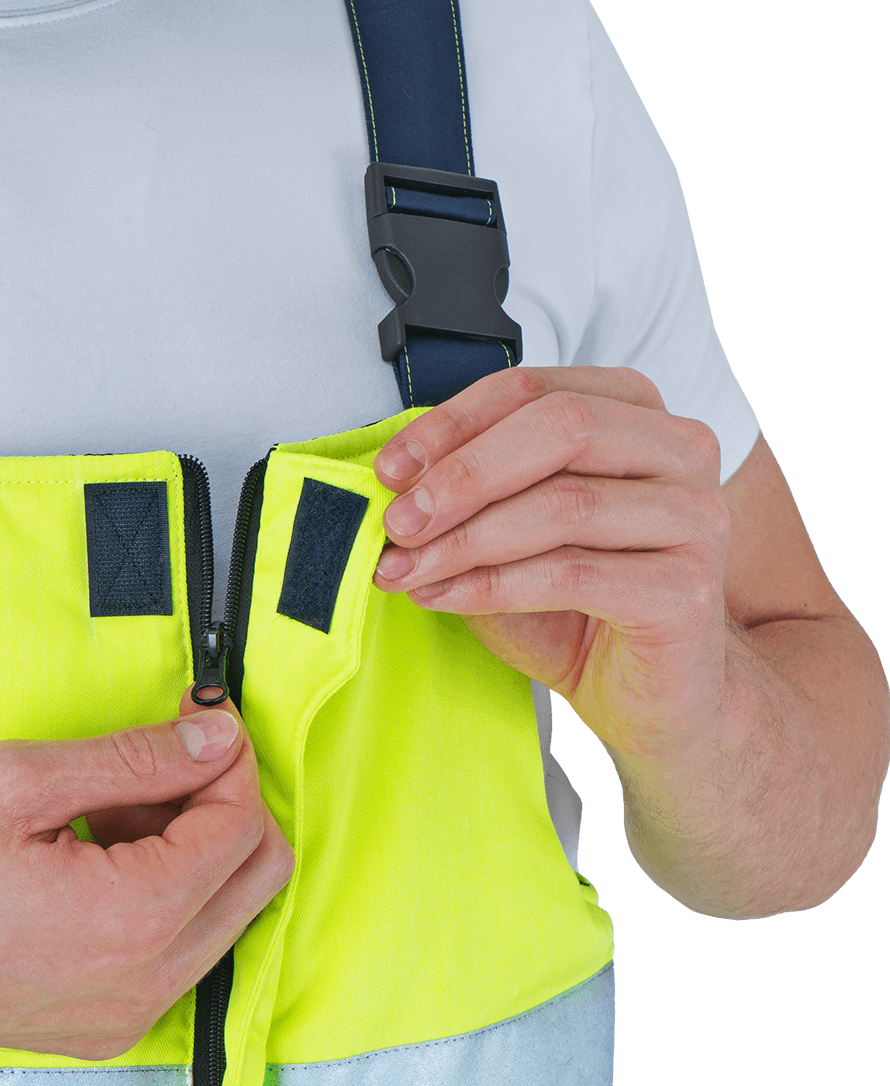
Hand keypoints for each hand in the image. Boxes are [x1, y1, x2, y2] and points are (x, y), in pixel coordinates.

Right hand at [0, 688, 293, 1061]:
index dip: (227, 759)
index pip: (242, 825)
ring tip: (102, 815)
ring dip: (189, 852)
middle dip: (222, 804)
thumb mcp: (16, 781)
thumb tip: (216, 737)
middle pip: (258, 875)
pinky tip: (90, 866)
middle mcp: (154, 978)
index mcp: (138, 915)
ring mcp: (136, 1013)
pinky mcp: (113, 1028)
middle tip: (155, 763)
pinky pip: (180, 954)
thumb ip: (134, 757)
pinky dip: (161, 899)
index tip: (192, 718)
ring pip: (224, 914)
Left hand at [371, 367, 730, 762]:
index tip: (391, 470)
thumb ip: (469, 497)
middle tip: (398, 522)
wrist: (650, 695)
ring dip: (467, 539)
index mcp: (635, 413)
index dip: (453, 424)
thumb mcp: (511, 535)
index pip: (534, 390)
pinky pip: (572, 574)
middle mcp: (679, 451)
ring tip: (406, 569)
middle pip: (559, 429)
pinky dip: (495, 585)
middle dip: (462, 476)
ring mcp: (694, 517)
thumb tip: (395, 480)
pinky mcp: (686, 590)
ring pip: (563, 504)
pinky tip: (446, 596)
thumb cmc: (582, 610)